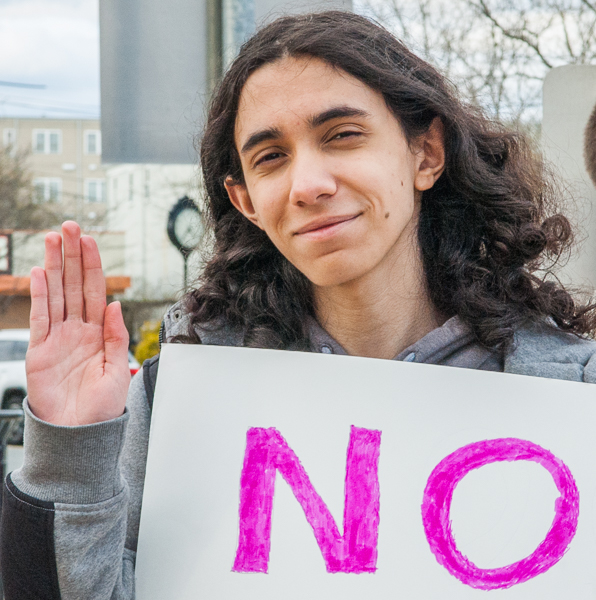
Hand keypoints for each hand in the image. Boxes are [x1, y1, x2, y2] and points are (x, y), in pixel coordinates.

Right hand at [26, 221, 129, 425]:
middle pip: (74, 284)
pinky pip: (39, 317)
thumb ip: (116, 336)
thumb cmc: (102, 407)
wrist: (78, 434)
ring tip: (53, 239)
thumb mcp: (117, 369)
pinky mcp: (40, 350)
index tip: (91, 241)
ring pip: (56, 293)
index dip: (93, 265)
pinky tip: (39, 273)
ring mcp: (58, 337)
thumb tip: (114, 304)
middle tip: (70, 227)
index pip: (95, 290)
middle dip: (73, 255)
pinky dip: (39, 295)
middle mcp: (78, 330)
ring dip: (54, 266)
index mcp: (99, 333)